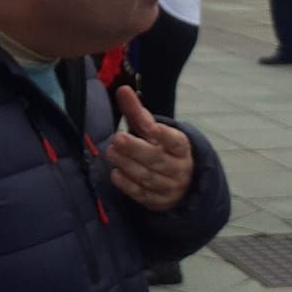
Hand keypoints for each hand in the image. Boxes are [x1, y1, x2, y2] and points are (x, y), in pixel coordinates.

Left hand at [108, 86, 194, 211]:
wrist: (181, 183)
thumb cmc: (161, 150)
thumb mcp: (152, 131)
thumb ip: (137, 112)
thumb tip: (123, 89)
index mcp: (181, 147)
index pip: (176, 141)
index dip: (164, 135)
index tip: (152, 127)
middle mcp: (178, 168)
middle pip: (157, 159)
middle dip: (136, 149)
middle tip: (117, 139)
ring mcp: (170, 187)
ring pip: (148, 177)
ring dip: (128, 165)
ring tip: (110, 153)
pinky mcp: (158, 201)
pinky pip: (142, 194)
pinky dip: (128, 185)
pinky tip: (115, 173)